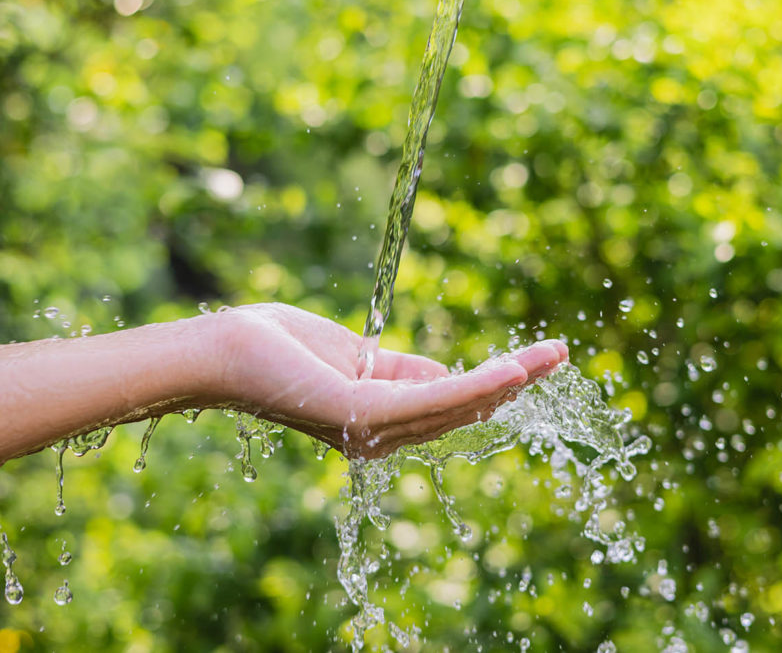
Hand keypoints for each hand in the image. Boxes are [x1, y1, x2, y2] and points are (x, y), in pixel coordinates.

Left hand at [209, 304, 567, 458]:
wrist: (223, 349)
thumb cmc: (277, 346)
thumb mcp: (355, 356)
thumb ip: (400, 370)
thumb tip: (448, 377)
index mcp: (379, 420)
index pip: (448, 403)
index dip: (493, 382)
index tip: (530, 361)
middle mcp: (381, 435)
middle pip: (463, 408)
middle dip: (514, 381)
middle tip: (558, 354)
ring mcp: (374, 428)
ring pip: (458, 404)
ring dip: (509, 379)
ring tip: (551, 356)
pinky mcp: (366, 413)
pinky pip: (434, 400)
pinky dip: (477, 386)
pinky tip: (512, 370)